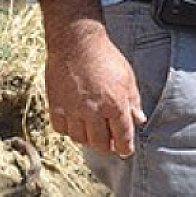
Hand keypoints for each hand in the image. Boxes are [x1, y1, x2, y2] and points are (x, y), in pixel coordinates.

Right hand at [45, 26, 145, 156]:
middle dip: (108, 147)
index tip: (126, 152)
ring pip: (81, 139)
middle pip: (100, 143)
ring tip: (94, 135)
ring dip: (89, 140)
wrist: (77, 45)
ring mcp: (72, 110)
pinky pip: (62, 129)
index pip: (122, 135)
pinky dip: (70, 131)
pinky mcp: (56, 107)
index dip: (125, 147)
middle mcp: (93, 111)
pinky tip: (77, 125)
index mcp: (114, 104)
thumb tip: (139, 120)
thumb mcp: (128, 78)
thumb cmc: (106, 58)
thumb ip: (133, 102)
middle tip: (111, 145)